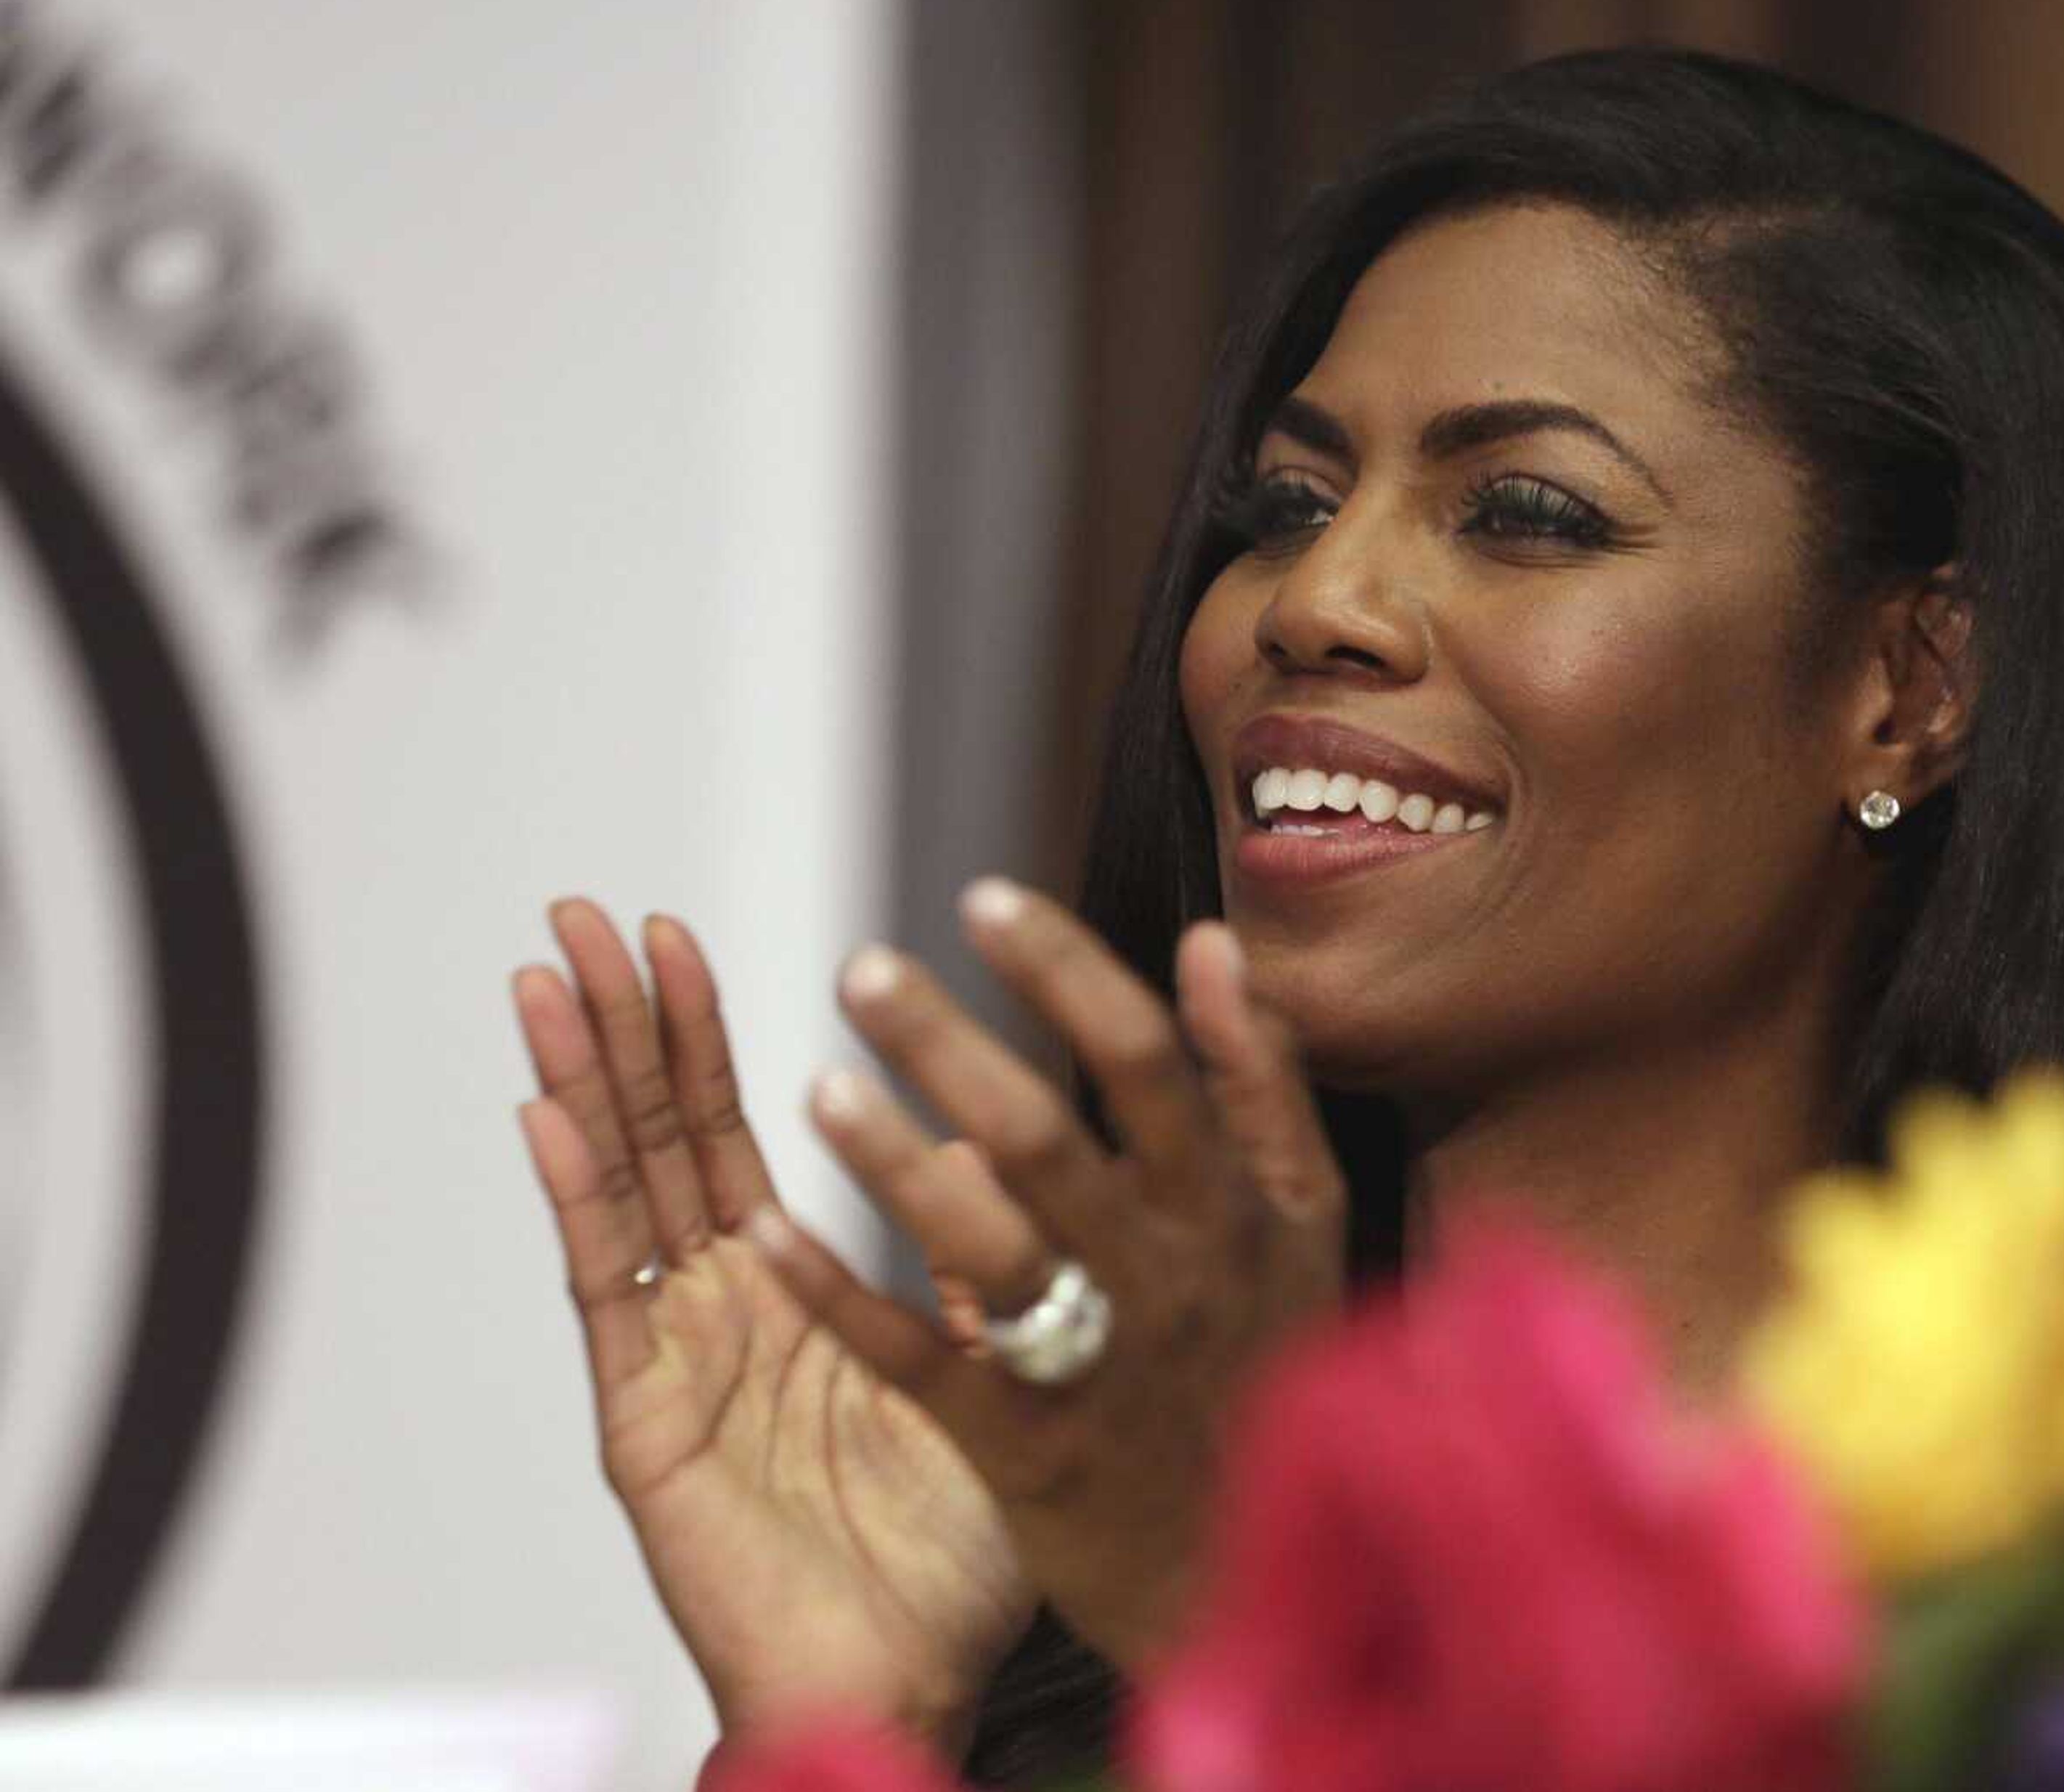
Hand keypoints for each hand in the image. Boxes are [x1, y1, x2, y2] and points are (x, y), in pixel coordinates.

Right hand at [510, 901, 1034, 1753]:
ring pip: (620, 1191)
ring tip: (548, 977)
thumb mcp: (983, 1370)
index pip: (728, 1137)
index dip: (698, 1039)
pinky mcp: (648, 1419)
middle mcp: (719, 1312)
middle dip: (621, 1027)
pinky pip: (608, 1291)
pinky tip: (544, 1112)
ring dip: (582, 1080)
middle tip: (580, 917)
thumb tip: (986, 1144)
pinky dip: (576, 1198)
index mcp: (791, 1293)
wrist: (911, 1679)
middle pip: (658, 1140)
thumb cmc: (949, 1552)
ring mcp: (674, 1361)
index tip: (671, 938)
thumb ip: (972, 1262)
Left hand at [746, 878, 1347, 1670]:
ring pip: (988, 1248)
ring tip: (815, 1089)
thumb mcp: (1305, 1219)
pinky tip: (768, 1231)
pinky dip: (842, 1295)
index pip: (1147, 1062)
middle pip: (1051, 1139)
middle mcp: (1166, 1275)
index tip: (980, 898)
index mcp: (1235, 1207)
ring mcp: (1095, 1366)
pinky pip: (921, 1362)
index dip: (1064, 973)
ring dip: (895, 1164)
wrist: (1252, 1572)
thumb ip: (1261, 1079)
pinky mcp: (1027, 1451)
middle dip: (951, 1047)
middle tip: (860, 972)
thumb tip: (1209, 942)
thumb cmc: (1264, 1367)